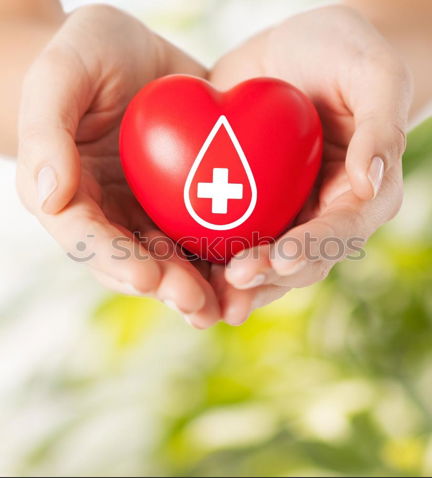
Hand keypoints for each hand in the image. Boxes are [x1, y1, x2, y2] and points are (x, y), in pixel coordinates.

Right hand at [16, 5, 219, 327]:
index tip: (146, 277)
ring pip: (170, 257)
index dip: (113, 260)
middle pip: (131, 260)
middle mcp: (109, 212)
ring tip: (224, 307)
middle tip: (197, 305)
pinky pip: (203, 234)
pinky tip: (247, 272)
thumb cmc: (89, 53)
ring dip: (196, 287)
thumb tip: (52, 196)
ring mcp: (147, 210)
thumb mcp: (61, 73)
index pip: (84, 236)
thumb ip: (46, 132)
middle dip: (164, 286)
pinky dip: (222, 257)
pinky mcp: (184, 202)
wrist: (136, 51)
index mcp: (71, 192)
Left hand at [209, 5, 411, 323]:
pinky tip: (177, 267)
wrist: (294, 52)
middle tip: (232, 282)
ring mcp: (279, 214)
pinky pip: (223, 236)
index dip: (311, 248)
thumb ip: (380, 127)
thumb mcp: (372, 75)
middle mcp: (318, 215)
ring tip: (203, 299)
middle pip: (296, 262)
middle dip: (265, 276)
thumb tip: (368, 182)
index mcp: (357, 195)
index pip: (340, 231)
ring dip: (231, 285)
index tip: (280, 257)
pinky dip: (202, 257)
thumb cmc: (342, 56)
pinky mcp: (243, 204)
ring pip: (259, 262)